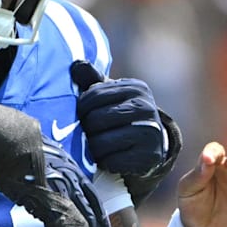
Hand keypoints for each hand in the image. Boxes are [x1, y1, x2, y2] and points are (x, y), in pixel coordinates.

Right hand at [0, 137, 108, 226]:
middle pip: (89, 215)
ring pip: (79, 225)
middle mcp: (70, 180)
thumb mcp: (39, 153)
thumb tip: (39, 178)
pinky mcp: (47, 200)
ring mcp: (60, 190)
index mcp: (70, 168)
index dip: (98, 215)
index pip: (92, 197)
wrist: (7, 138)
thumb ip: (45, 167)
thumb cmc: (15, 142)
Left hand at [70, 61, 169, 176]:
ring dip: (92, 148)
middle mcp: (146, 108)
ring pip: (101, 142)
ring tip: (95, 146)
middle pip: (96, 119)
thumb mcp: (109, 95)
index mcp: (135, 88)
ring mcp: (150, 132)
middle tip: (86, 133)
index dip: (80, 107)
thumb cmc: (120, 114)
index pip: (94, 95)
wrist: (150, 144)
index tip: (80, 114)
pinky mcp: (149, 156)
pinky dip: (104, 162)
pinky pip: (112, 161)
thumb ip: (91, 80)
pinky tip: (108, 158)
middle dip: (85, 129)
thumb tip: (76, 64)